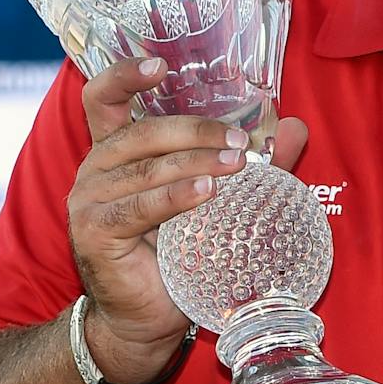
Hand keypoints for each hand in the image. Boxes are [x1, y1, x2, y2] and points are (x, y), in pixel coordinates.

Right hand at [66, 57, 307, 382]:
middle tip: (239, 139)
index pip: (103, 98)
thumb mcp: (214, 200)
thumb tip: (294, 128)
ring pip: (146, 169)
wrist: (146, 320)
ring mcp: (88, 200)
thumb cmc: (177, 255)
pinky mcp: (94, 232)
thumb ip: (244, 161)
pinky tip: (206, 193)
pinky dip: (174, 197)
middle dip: (194, 130)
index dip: (125, 75)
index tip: (161, 64)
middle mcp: (95, 169)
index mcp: (114, 151)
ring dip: (195, 162)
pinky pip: (138, 207)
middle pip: (140, 131)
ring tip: (236, 164)